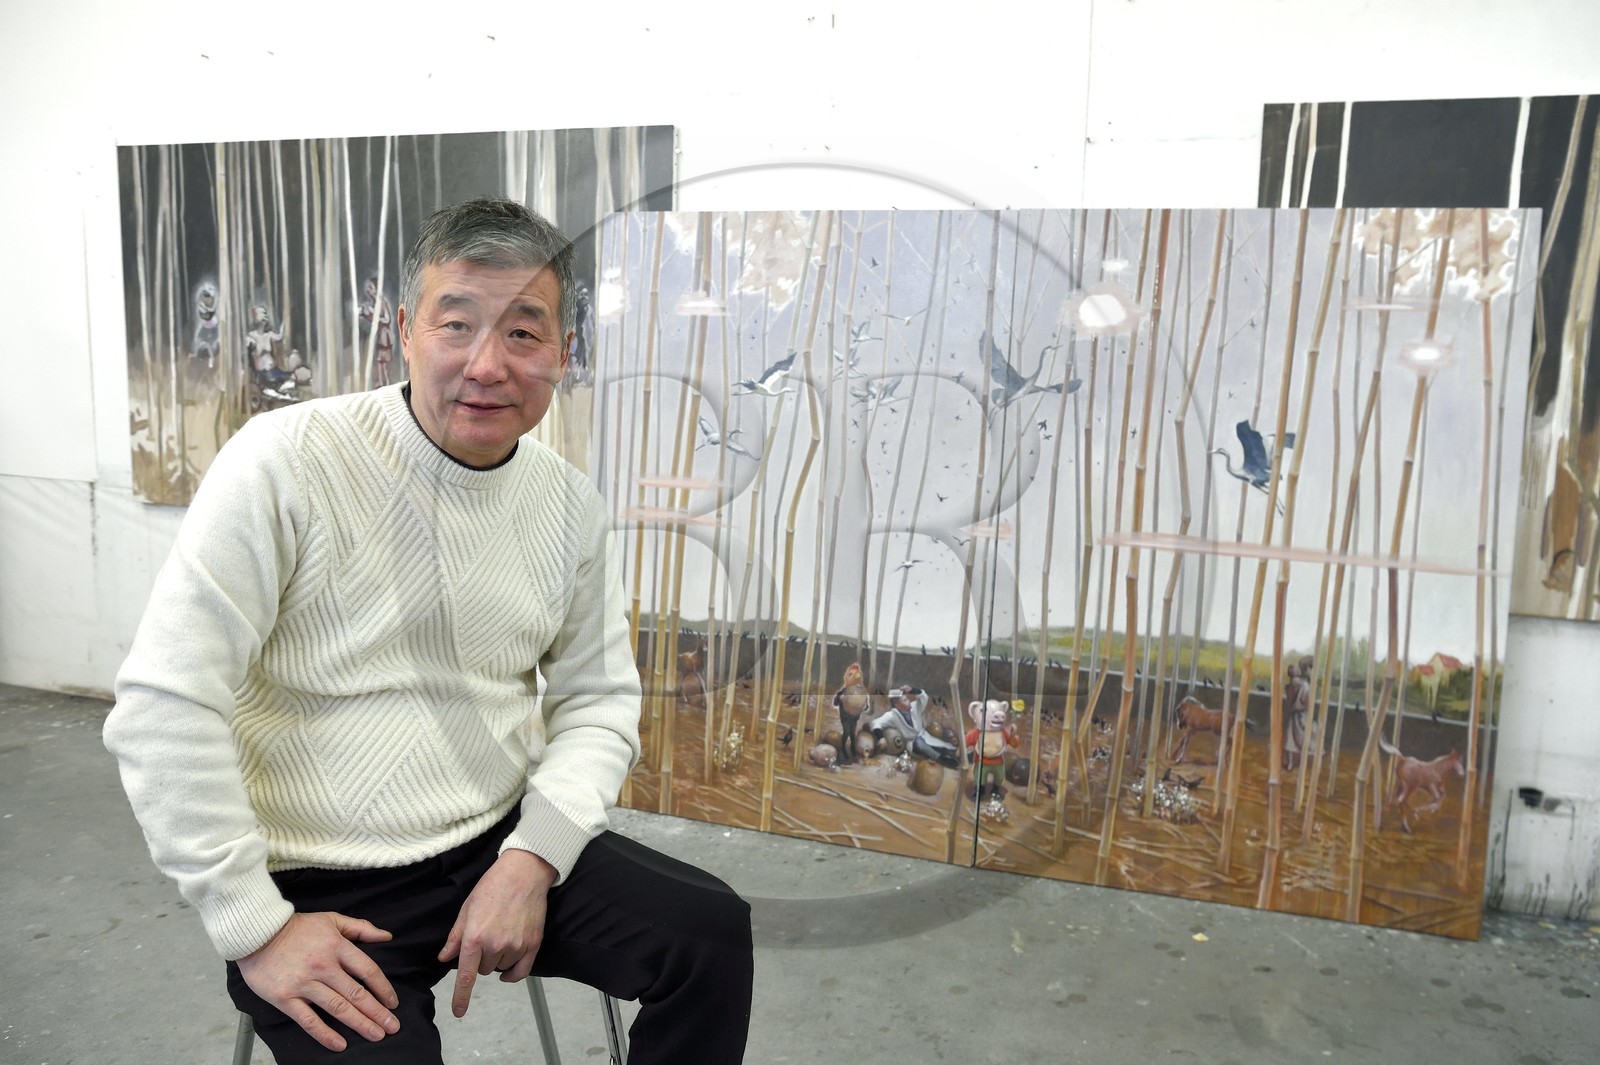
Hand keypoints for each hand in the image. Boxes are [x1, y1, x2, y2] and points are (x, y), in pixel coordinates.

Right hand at [236, 911, 400, 1052]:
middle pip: (356, 994)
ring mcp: (304, 984)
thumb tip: (387, 936)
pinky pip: (308, 1020)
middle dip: (377, 1013)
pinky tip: (340, 1044)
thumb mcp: (331, 919)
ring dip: (359, 1024)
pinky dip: (325, 1034)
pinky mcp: (285, 998)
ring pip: (337, 1008)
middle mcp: (323, 966)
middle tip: (393, 1027)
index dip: (384, 988)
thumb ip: (360, 928)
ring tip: (376, 1036)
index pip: (368, 971)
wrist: (256, 933)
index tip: (393, 1003)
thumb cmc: (297, 927)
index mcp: (337, 946)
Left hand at [438, 848, 556, 1017]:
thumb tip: (445, 958)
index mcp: (475, 937)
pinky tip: (509, 967)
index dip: (461, 997)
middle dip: (481, 958)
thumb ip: (455, 937)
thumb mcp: (467, 909)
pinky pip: (521, 971)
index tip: (458, 1012)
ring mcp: (516, 946)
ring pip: (500, 968)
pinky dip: (512, 973)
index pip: (466, 976)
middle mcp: (495, 945)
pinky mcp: (533, 944)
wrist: (524, 872)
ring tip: (501, 933)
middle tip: (486, 935)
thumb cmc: (493, 886)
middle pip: (483, 970)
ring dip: (498, 959)